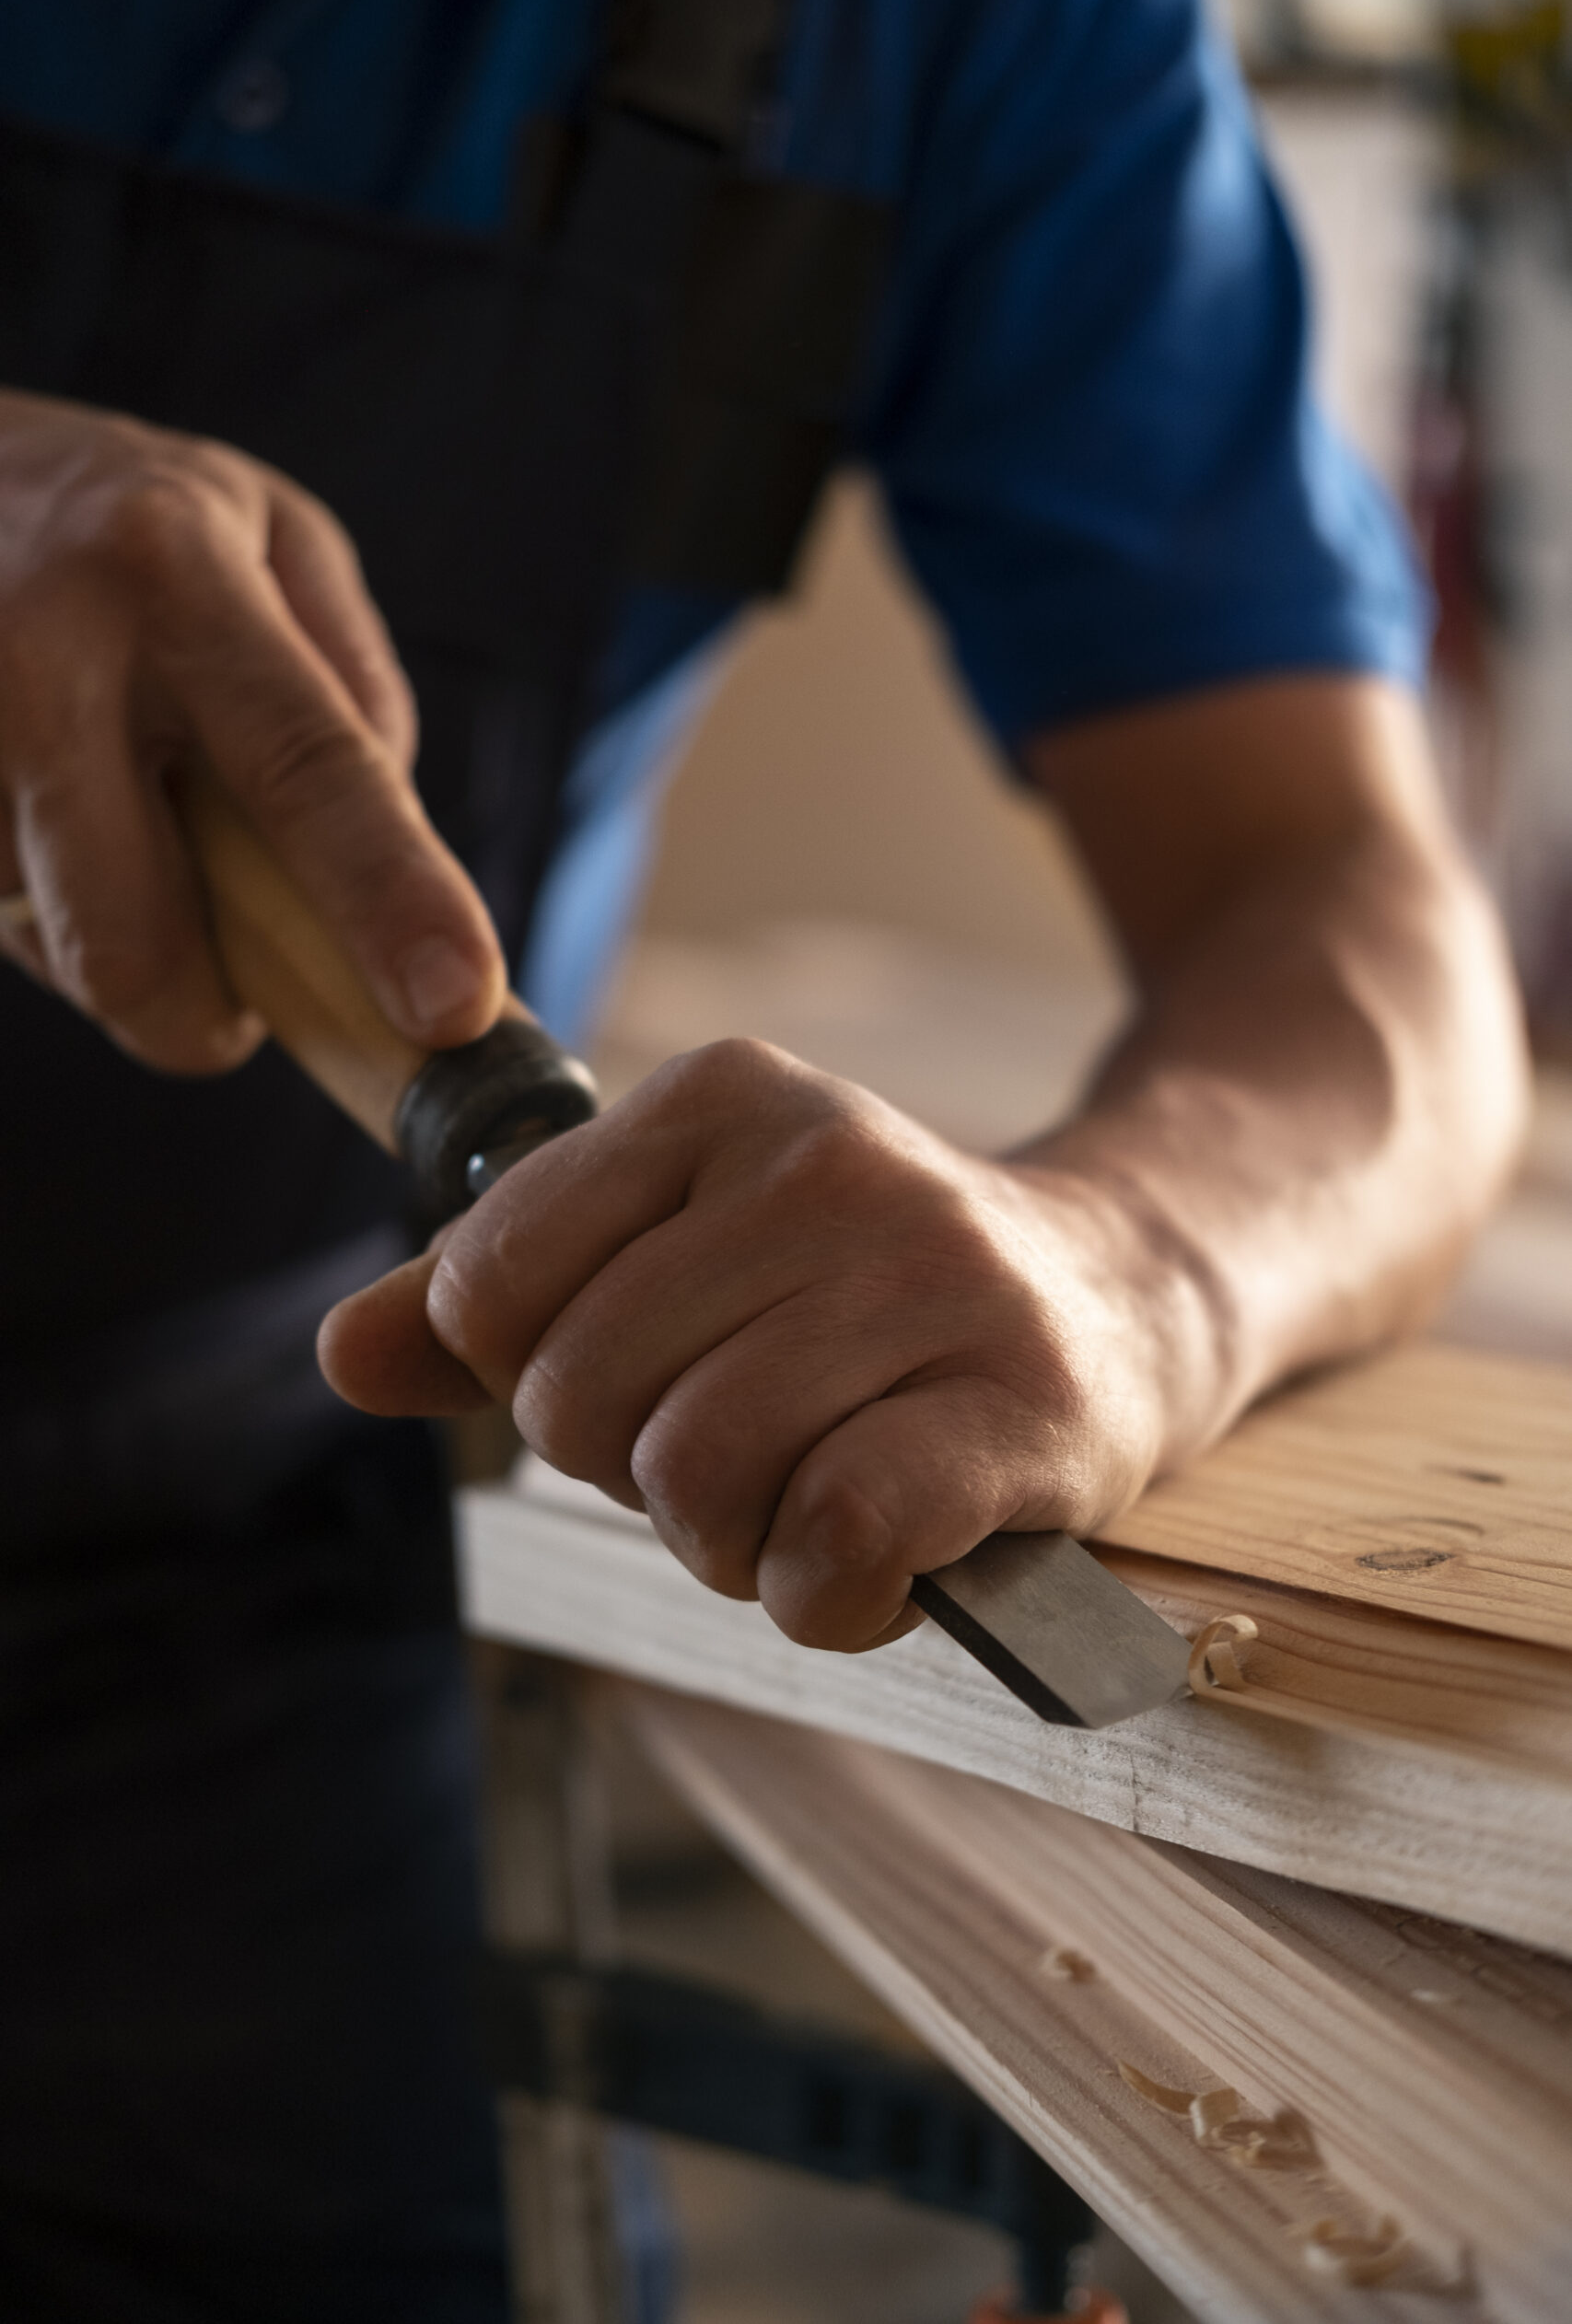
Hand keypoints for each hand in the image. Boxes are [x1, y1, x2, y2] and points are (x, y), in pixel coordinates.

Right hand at [0, 388, 504, 1070]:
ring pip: (56, 956)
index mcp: (172, 571)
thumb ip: (352, 693)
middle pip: (135, 941)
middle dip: (203, 1016)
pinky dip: (43, 914)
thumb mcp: (270, 535)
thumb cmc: (123, 523)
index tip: (453, 1006)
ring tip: (104, 818)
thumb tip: (389, 874)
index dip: (387, 896)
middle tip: (231, 999)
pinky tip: (40, 812)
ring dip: (111, 943)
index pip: (306, 766)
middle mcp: (40, 654)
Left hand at [320, 1040, 1178, 1651]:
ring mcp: (933, 1274)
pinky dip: (823, 1601)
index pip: (488, 1285)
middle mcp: (823, 1158)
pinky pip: (829, 1545)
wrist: (1116, 1299)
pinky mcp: (1023, 1404)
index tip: (644, 1380)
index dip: (538, 1381)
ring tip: (808, 1504)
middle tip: (741, 1458)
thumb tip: (345, 1353)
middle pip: (582, 1399)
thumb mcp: (674, 1247)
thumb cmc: (854, 1294)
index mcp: (714, 1094)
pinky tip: (878, 1568)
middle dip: (636, 1475)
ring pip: (697, 1478)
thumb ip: (501, 1293)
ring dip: (730, 1548)